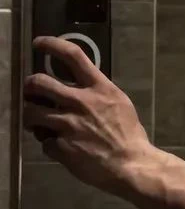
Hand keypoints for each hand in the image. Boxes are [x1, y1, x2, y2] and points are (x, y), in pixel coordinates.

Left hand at [23, 36, 150, 194]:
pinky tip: (61, 147)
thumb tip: (81, 87)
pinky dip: (49, 144)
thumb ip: (98, 93)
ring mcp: (68, 124)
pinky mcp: (60, 146)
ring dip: (31, 116)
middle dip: (29, 86)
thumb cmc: (129, 134)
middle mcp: (80, 102)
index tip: (39, 43)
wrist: (131, 165)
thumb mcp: (119, 103)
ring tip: (38, 122)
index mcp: (99, 88)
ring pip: (30, 112)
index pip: (73, 55)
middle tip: (30, 91)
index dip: (51, 45)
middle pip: (39, 82)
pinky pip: (44, 141)